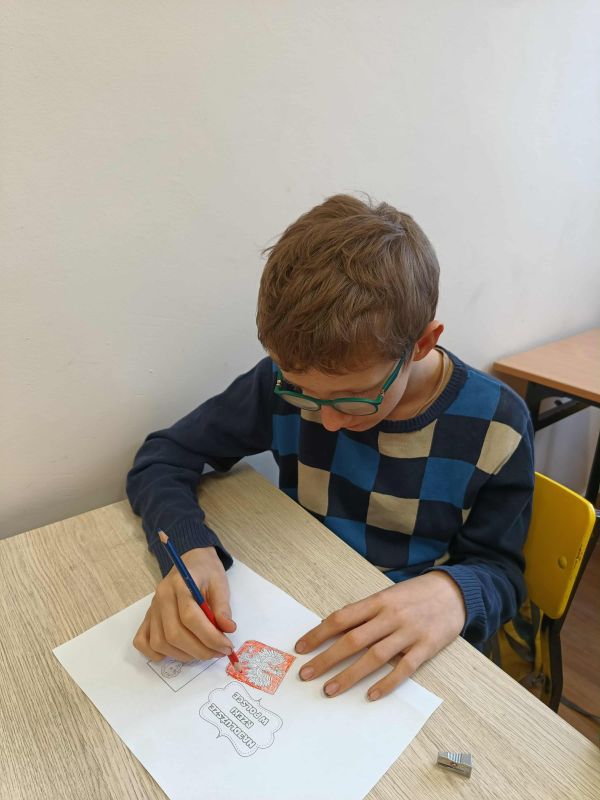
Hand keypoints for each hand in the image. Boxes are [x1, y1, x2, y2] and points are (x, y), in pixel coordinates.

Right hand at [133, 547, 235, 661]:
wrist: (192, 562)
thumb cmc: (206, 572)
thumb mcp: (220, 584)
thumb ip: (223, 607)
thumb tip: (228, 629)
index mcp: (180, 584)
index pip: (190, 617)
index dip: (210, 637)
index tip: (226, 646)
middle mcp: (161, 597)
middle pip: (174, 634)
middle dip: (200, 650)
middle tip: (219, 652)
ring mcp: (152, 609)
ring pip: (161, 643)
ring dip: (184, 655)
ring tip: (204, 652)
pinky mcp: (148, 618)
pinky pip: (142, 642)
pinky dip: (157, 654)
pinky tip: (178, 651)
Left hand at [295, 571, 465, 699]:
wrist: (455, 591)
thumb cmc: (415, 594)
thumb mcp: (388, 595)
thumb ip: (366, 613)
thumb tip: (336, 632)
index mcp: (378, 600)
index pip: (341, 618)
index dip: (319, 633)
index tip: (300, 648)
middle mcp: (390, 616)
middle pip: (353, 640)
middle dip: (326, 659)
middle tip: (306, 674)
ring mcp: (409, 632)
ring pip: (374, 657)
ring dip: (349, 675)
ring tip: (330, 690)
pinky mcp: (426, 647)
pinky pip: (404, 669)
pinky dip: (386, 683)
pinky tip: (370, 695)